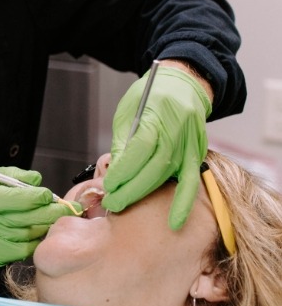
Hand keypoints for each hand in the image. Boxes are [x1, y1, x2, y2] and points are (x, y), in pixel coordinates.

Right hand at [0, 166, 80, 270]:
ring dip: (46, 226)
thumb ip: (9, 175)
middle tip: (66, 207)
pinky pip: (25, 250)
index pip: (22, 198)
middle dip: (53, 211)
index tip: (47, 194)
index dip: (40, 196)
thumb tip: (36, 180)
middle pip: (33, 218)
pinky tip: (36, 231)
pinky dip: (34, 240)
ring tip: (53, 218)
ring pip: (33, 234)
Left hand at [102, 66, 211, 228]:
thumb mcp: (127, 111)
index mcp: (156, 116)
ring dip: (145, 196)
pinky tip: (175, 221)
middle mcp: (176, 132)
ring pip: (167, 177)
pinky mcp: (196, 155)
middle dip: (129, 190)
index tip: (108, 185)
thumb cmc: (151, 96)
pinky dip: (184, 203)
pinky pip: (192, 182)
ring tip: (124, 206)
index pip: (139, 150)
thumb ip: (123, 142)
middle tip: (111, 202)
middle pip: (152, 168)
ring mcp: (189, 145)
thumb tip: (115, 173)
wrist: (183, 85)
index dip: (122, 172)